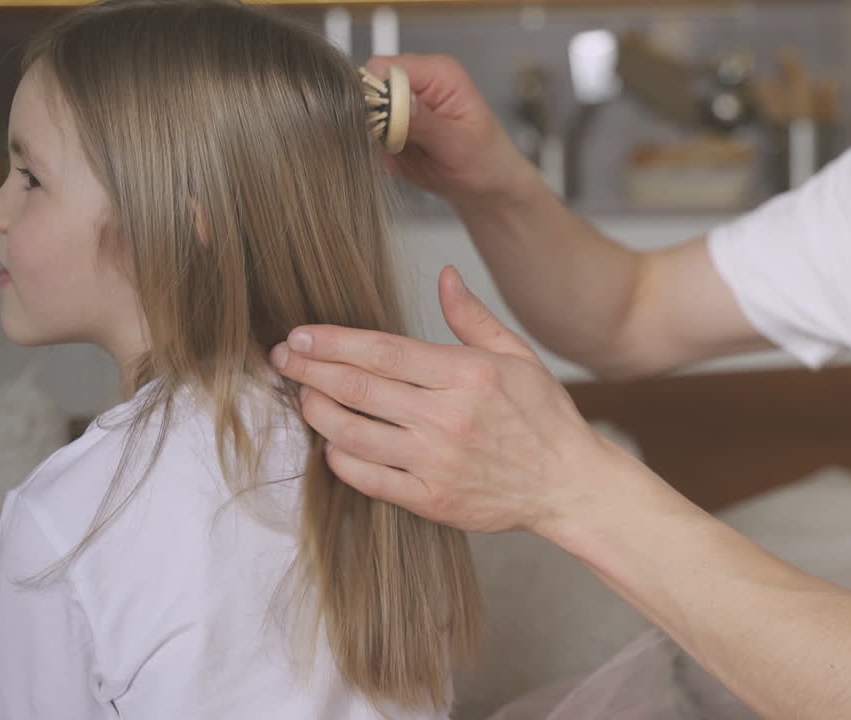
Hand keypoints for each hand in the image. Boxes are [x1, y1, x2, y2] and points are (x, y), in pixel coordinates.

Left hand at [270, 267, 616, 535]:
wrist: (570, 485)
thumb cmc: (545, 418)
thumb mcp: (518, 356)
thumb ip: (472, 318)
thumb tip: (444, 276)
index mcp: (466, 374)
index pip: (382, 350)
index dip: (332, 341)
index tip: (299, 335)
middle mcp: (447, 417)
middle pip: (358, 387)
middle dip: (309, 369)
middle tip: (281, 358)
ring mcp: (436, 462)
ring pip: (353, 433)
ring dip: (318, 411)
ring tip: (304, 396)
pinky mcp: (431, 499)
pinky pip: (369, 479)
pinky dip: (341, 460)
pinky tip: (332, 444)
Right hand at [365, 55, 537, 203]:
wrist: (489, 189)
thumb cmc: (487, 163)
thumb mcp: (457, 144)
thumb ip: (422, 121)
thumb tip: (391, 101)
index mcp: (437, 73)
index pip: (383, 69)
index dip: (377, 97)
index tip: (389, 127)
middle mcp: (416, 83)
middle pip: (367, 90)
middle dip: (376, 123)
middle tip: (403, 148)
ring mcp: (402, 105)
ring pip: (363, 116)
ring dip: (378, 142)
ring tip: (411, 156)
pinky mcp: (394, 127)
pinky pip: (369, 137)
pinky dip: (381, 154)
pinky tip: (406, 162)